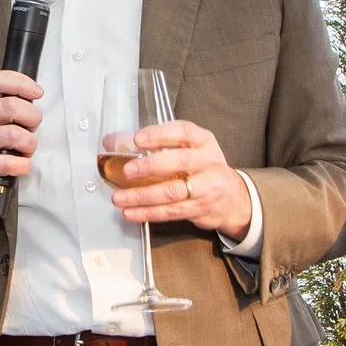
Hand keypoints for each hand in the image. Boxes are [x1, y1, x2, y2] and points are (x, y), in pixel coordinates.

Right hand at [0, 71, 42, 228]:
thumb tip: (29, 103)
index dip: (21, 82)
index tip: (36, 92)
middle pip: (11, 106)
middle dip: (33, 117)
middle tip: (31, 128)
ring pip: (15, 134)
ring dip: (30, 143)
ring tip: (25, 150)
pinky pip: (10, 163)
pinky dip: (23, 165)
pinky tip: (19, 166)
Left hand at [108, 120, 253, 238]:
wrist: (233, 198)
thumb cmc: (202, 168)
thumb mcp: (188, 149)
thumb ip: (154, 143)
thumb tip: (112, 141)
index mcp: (203, 141)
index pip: (183, 132)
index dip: (159, 134)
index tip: (137, 139)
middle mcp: (208, 162)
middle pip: (180, 162)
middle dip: (150, 166)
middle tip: (127, 170)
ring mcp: (206, 187)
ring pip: (172, 192)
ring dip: (142, 196)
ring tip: (119, 197)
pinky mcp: (200, 209)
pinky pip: (171, 212)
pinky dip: (148, 213)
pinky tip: (130, 212)